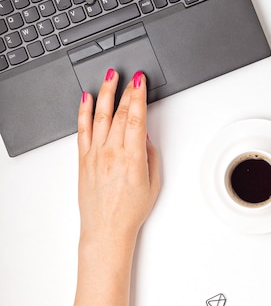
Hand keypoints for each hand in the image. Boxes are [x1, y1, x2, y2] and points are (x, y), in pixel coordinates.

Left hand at [77, 69, 160, 245]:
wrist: (106, 228)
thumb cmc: (130, 210)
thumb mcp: (153, 182)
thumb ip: (150, 155)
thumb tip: (145, 136)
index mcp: (132, 158)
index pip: (137, 118)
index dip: (139, 96)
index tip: (141, 82)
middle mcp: (111, 153)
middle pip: (121, 114)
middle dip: (127, 91)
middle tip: (131, 76)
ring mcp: (95, 155)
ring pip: (101, 116)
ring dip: (106, 93)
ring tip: (110, 77)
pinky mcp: (83, 159)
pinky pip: (82, 130)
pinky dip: (84, 112)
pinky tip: (86, 99)